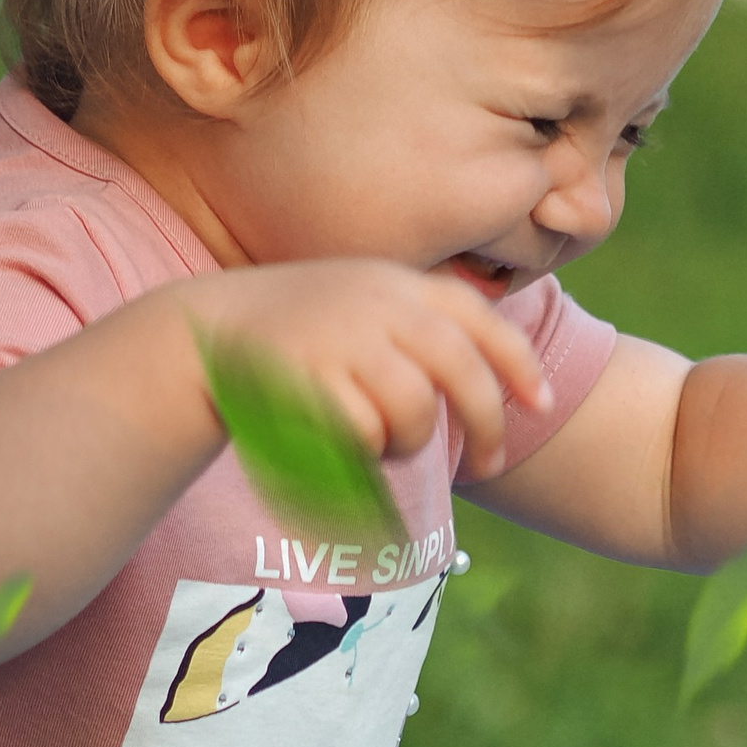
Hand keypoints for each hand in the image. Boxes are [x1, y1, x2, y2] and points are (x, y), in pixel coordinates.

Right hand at [202, 259, 550, 482]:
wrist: (205, 332)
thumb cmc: (296, 335)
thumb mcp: (363, 306)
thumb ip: (422, 330)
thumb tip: (495, 383)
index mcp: (399, 285)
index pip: (481, 320)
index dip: (518, 365)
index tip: (541, 405)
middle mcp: (379, 304)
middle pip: (462, 371)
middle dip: (486, 424)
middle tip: (492, 461)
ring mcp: (344, 339)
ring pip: (415, 411)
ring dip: (408, 443)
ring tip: (381, 445)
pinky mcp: (310, 378)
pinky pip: (363, 434)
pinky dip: (361, 450)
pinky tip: (340, 442)